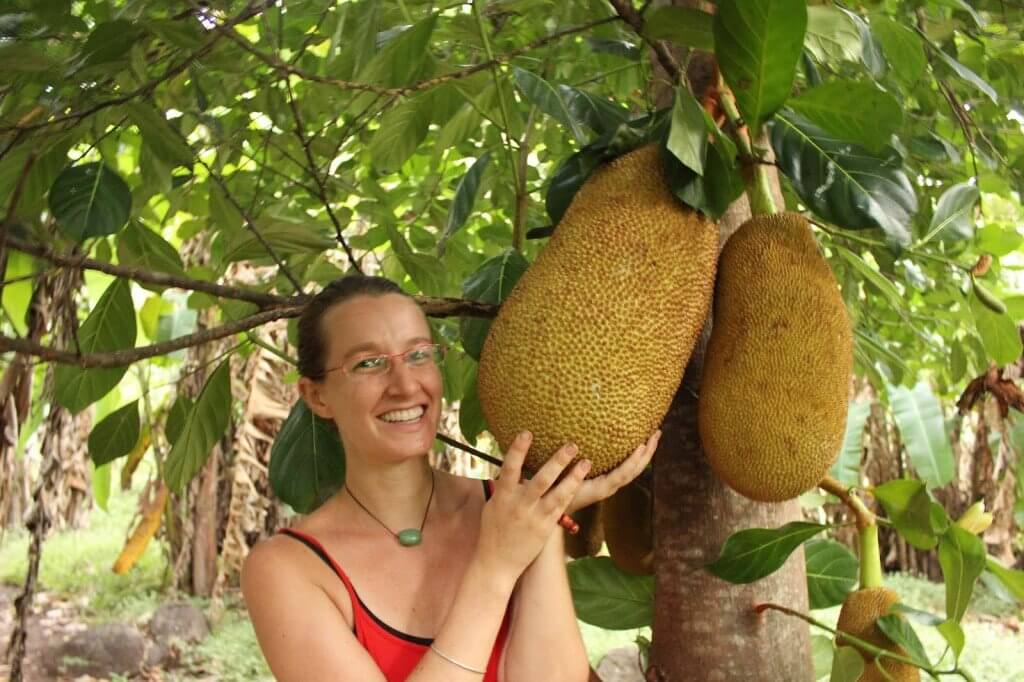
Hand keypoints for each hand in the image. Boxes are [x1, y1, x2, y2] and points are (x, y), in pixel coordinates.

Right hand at [476, 432, 589, 583]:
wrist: (497, 562)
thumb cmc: (493, 530)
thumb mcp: (494, 505)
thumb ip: (504, 486)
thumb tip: (511, 466)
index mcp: (503, 496)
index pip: (509, 468)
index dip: (518, 450)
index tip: (527, 432)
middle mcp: (520, 505)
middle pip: (541, 480)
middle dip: (557, 461)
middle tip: (571, 444)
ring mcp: (535, 517)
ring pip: (557, 494)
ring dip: (573, 477)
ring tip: (586, 462)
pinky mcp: (545, 527)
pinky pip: (561, 507)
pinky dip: (571, 493)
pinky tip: (581, 481)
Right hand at [565, 429, 660, 515]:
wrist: (557, 508)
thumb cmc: (557, 493)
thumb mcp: (563, 481)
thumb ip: (569, 469)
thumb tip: (571, 447)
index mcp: (601, 488)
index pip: (623, 474)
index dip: (633, 461)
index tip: (642, 445)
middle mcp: (610, 487)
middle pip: (635, 471)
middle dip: (648, 452)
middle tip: (656, 433)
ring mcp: (611, 485)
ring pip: (633, 470)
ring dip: (645, 453)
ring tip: (653, 435)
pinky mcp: (608, 481)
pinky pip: (627, 468)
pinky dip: (635, 457)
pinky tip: (638, 445)